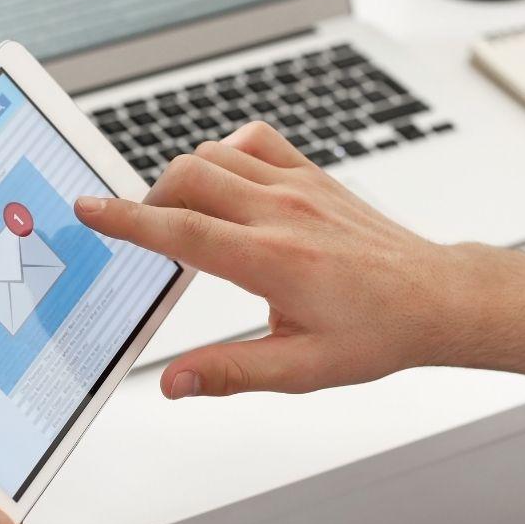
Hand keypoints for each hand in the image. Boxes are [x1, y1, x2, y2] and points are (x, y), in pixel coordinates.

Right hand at [75, 122, 524, 396]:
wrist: (435, 298)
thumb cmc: (377, 333)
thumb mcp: (302, 370)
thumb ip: (231, 372)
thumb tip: (175, 382)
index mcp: (273, 261)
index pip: (181, 231)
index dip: (126, 220)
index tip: (89, 209)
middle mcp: (282, 213)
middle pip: (188, 177)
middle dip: (149, 199)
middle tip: (144, 232)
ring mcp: (300, 187)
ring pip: (216, 153)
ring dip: (185, 177)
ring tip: (185, 216)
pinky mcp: (313, 176)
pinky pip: (255, 141)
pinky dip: (226, 153)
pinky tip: (228, 184)